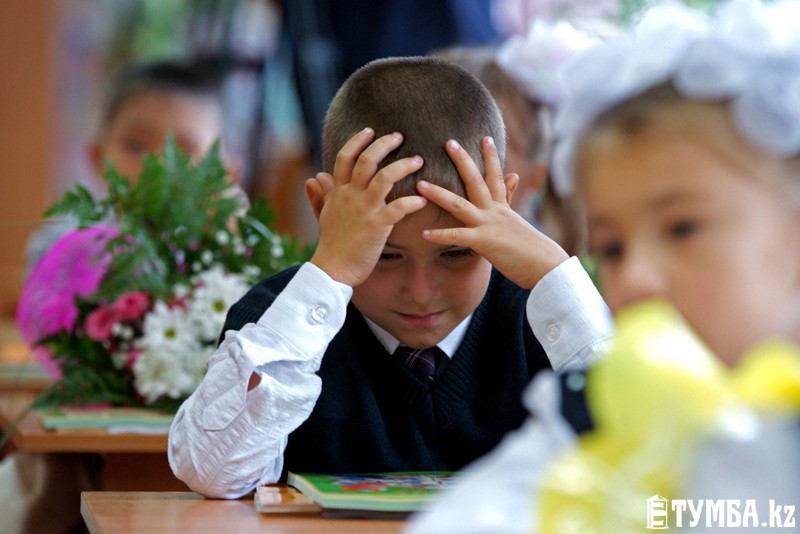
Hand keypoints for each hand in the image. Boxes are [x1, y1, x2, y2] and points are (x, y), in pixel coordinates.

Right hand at [308, 128, 426, 286]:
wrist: (332, 269)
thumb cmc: (331, 244)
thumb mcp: (323, 214)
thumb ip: (321, 194)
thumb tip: (314, 178)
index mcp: (338, 192)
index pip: (345, 157)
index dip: (357, 140)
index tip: (370, 130)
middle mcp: (350, 195)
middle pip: (366, 160)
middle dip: (384, 144)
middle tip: (399, 136)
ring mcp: (364, 209)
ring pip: (385, 177)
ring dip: (404, 166)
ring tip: (418, 161)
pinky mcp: (377, 225)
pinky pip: (399, 207)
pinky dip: (413, 201)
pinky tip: (423, 200)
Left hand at [416, 136, 567, 288]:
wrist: (545, 266)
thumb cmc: (532, 248)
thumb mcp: (518, 220)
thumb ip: (510, 197)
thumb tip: (514, 175)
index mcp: (502, 207)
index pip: (496, 176)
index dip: (491, 156)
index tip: (485, 137)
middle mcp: (494, 211)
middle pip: (476, 181)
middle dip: (462, 161)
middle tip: (449, 142)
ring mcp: (488, 225)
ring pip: (460, 205)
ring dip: (439, 194)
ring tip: (420, 185)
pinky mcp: (484, 242)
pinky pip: (458, 237)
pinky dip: (440, 235)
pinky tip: (424, 233)